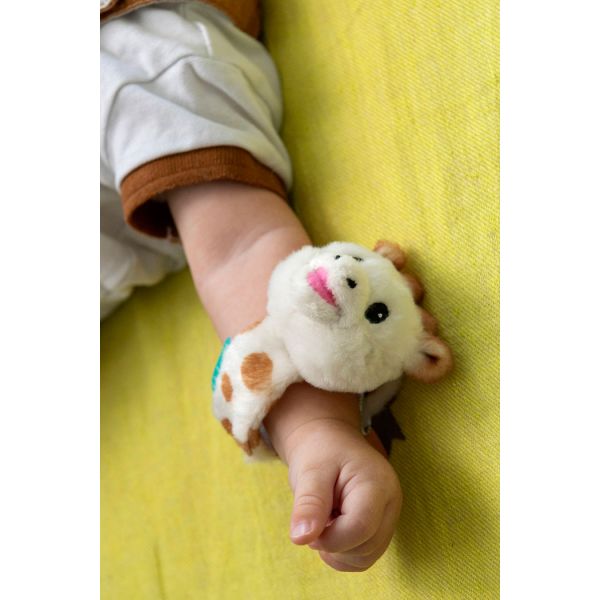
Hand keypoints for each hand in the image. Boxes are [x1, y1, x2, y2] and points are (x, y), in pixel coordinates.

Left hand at [284, 419, 401, 571]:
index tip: (308, 525)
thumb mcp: (310, 471)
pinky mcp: (381, 528)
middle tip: (315, 516)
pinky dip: (342, 552)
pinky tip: (332, 527)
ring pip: (365, 558)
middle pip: (365, 548)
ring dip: (336, 550)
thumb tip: (300, 538)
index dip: (329, 537)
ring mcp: (389, 517)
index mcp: (377, 483)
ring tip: (324, 518)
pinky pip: (363, 557)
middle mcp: (391, 503)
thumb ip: (308, 504)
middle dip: (331, 543)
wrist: (329, 441)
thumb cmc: (320, 451)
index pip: (360, 528)